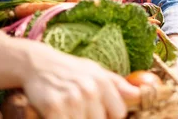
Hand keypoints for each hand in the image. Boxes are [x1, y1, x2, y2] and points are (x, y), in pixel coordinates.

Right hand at [20, 41, 139, 118]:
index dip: (110, 117)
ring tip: (69, 110)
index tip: (100, 113)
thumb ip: (117, 85)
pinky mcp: (54, 107)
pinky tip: (58, 114)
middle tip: (80, 110)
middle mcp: (90, 90)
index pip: (119, 113)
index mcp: (103, 81)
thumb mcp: (96, 71)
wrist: (37, 64)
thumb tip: (139, 94)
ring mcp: (72, 99)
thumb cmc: (70, 70)